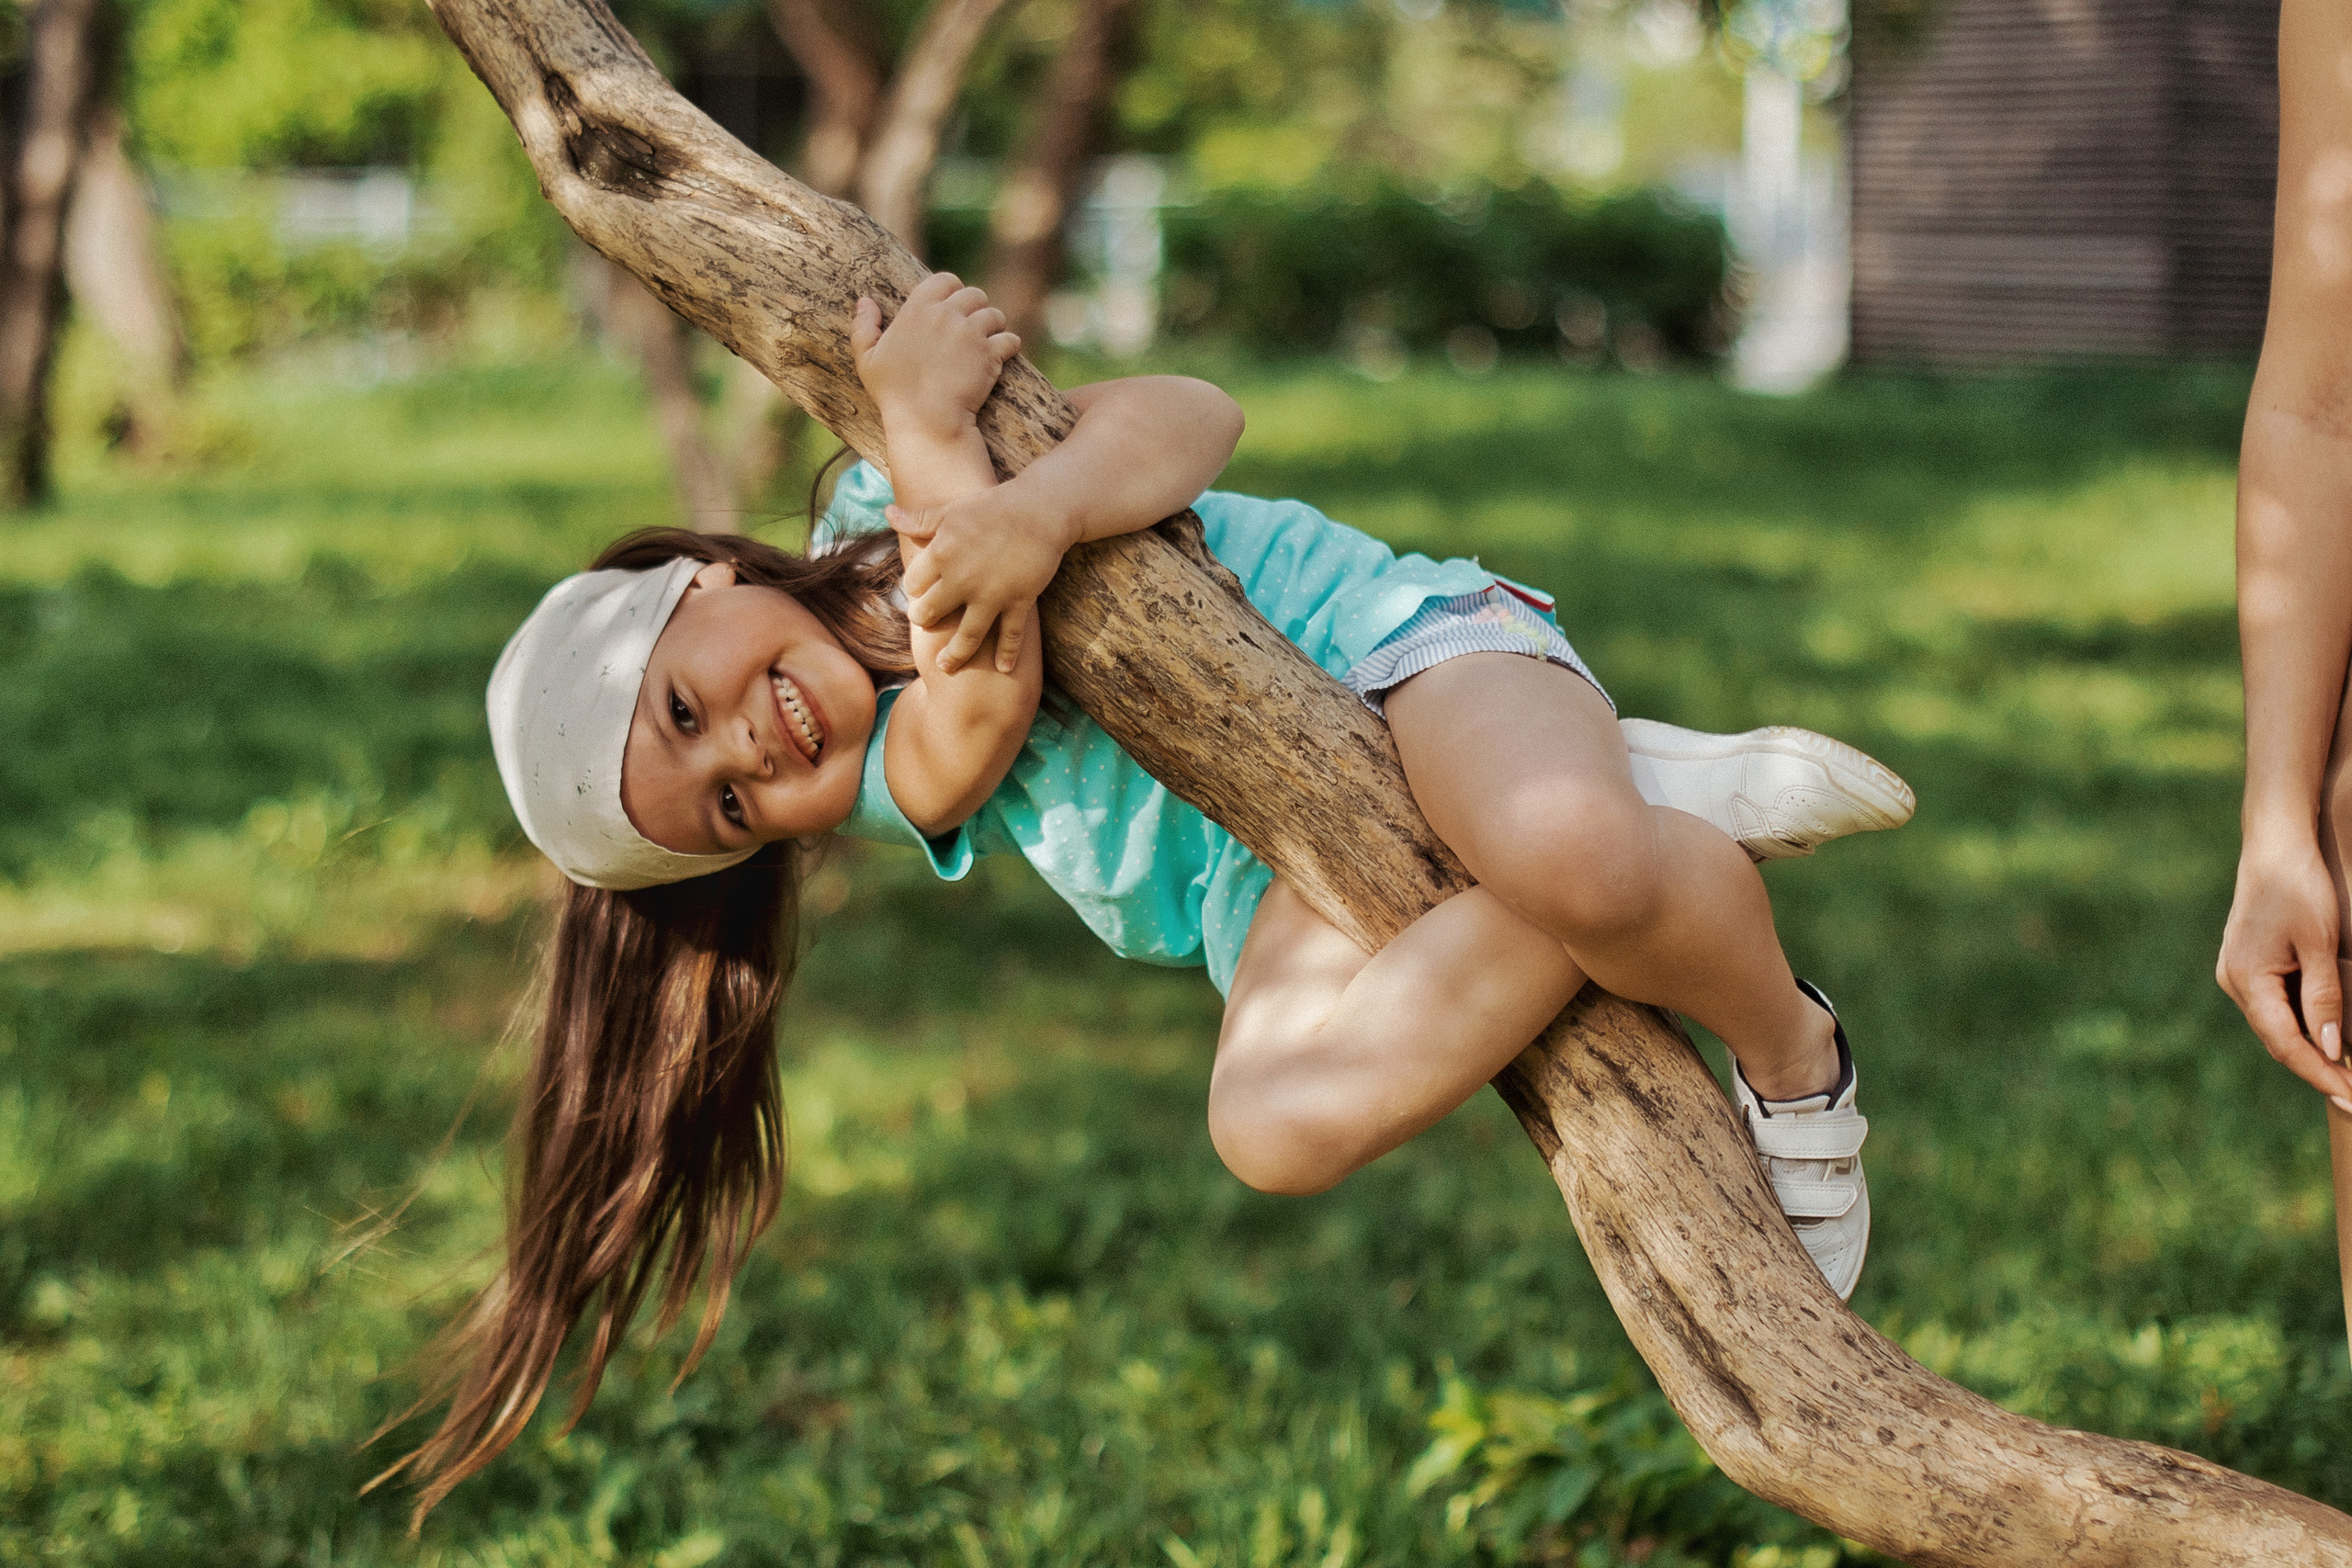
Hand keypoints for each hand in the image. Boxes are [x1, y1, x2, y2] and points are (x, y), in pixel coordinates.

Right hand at [850, 272, 1020, 441]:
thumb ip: (863, 327)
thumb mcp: (867, 360)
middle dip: (977, 308)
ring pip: (995, 315)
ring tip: (988, 341)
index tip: (954, 307)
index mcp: (917, 310)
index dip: (953, 291)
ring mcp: (970, 333)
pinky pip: (1010, 339)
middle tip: (973, 327)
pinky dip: (1009, 346)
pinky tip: (1002, 355)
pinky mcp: (990, 354)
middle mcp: (946, 315)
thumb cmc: (894, 393)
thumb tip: (865, 301)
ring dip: (994, 326)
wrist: (926, 420)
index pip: (945, 280)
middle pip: (975, 294)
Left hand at [887, 489, 1075, 673]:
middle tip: (925, 624)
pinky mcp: (1018, 601)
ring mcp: (991, 594)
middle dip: (924, 621)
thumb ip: (920, 520)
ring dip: (955, 655)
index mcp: (941, 553)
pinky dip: (1008, 655)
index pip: (913, 584)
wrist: (1040, 509)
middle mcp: (962, 578)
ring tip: (945, 667)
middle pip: (931, 613)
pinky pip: (1010, 635)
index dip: (913, 590)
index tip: (918, 593)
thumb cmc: (993, 507)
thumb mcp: (951, 510)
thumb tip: (888, 513)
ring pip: (967, 636)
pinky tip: (1003, 669)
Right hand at [2217, 834, 2351, 1110]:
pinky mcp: (2249, 965)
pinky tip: (2326, 1038)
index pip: (2286, 1043)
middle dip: (2317, 1069)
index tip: (2351, 1098)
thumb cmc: (2299, 887)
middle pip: (2278, 1040)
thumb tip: (2332, 1049)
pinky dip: (2301, 1027)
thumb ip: (2325, 998)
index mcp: (2246, 979)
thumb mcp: (2319, 944)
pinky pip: (2275, 1007)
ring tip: (2346, 1074)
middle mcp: (2234, 982)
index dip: (2320, 1074)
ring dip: (2310, 1050)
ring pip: (2276, 1026)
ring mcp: (2238, 973)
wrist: (2274, 845)